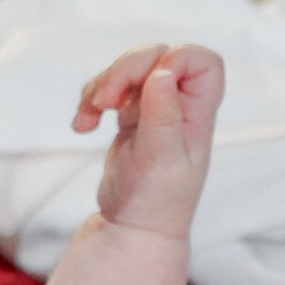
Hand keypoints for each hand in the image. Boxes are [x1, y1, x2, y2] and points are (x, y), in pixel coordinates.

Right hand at [72, 43, 225, 242]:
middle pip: (156, 55)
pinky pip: (109, 88)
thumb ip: (162, 115)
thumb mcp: (161, 159)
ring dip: (101, 86)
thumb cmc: (158, 200)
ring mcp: (154, 107)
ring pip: (128, 68)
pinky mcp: (130, 115)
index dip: (175, 59)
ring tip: (88, 118)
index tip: (149, 84)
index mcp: (198, 112)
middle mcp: (180, 104)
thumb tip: (161, 73)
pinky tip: (83, 125)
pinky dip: (90, 100)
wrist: (133, 228)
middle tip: (105, 101)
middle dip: (124, 70)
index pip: (201, 61)